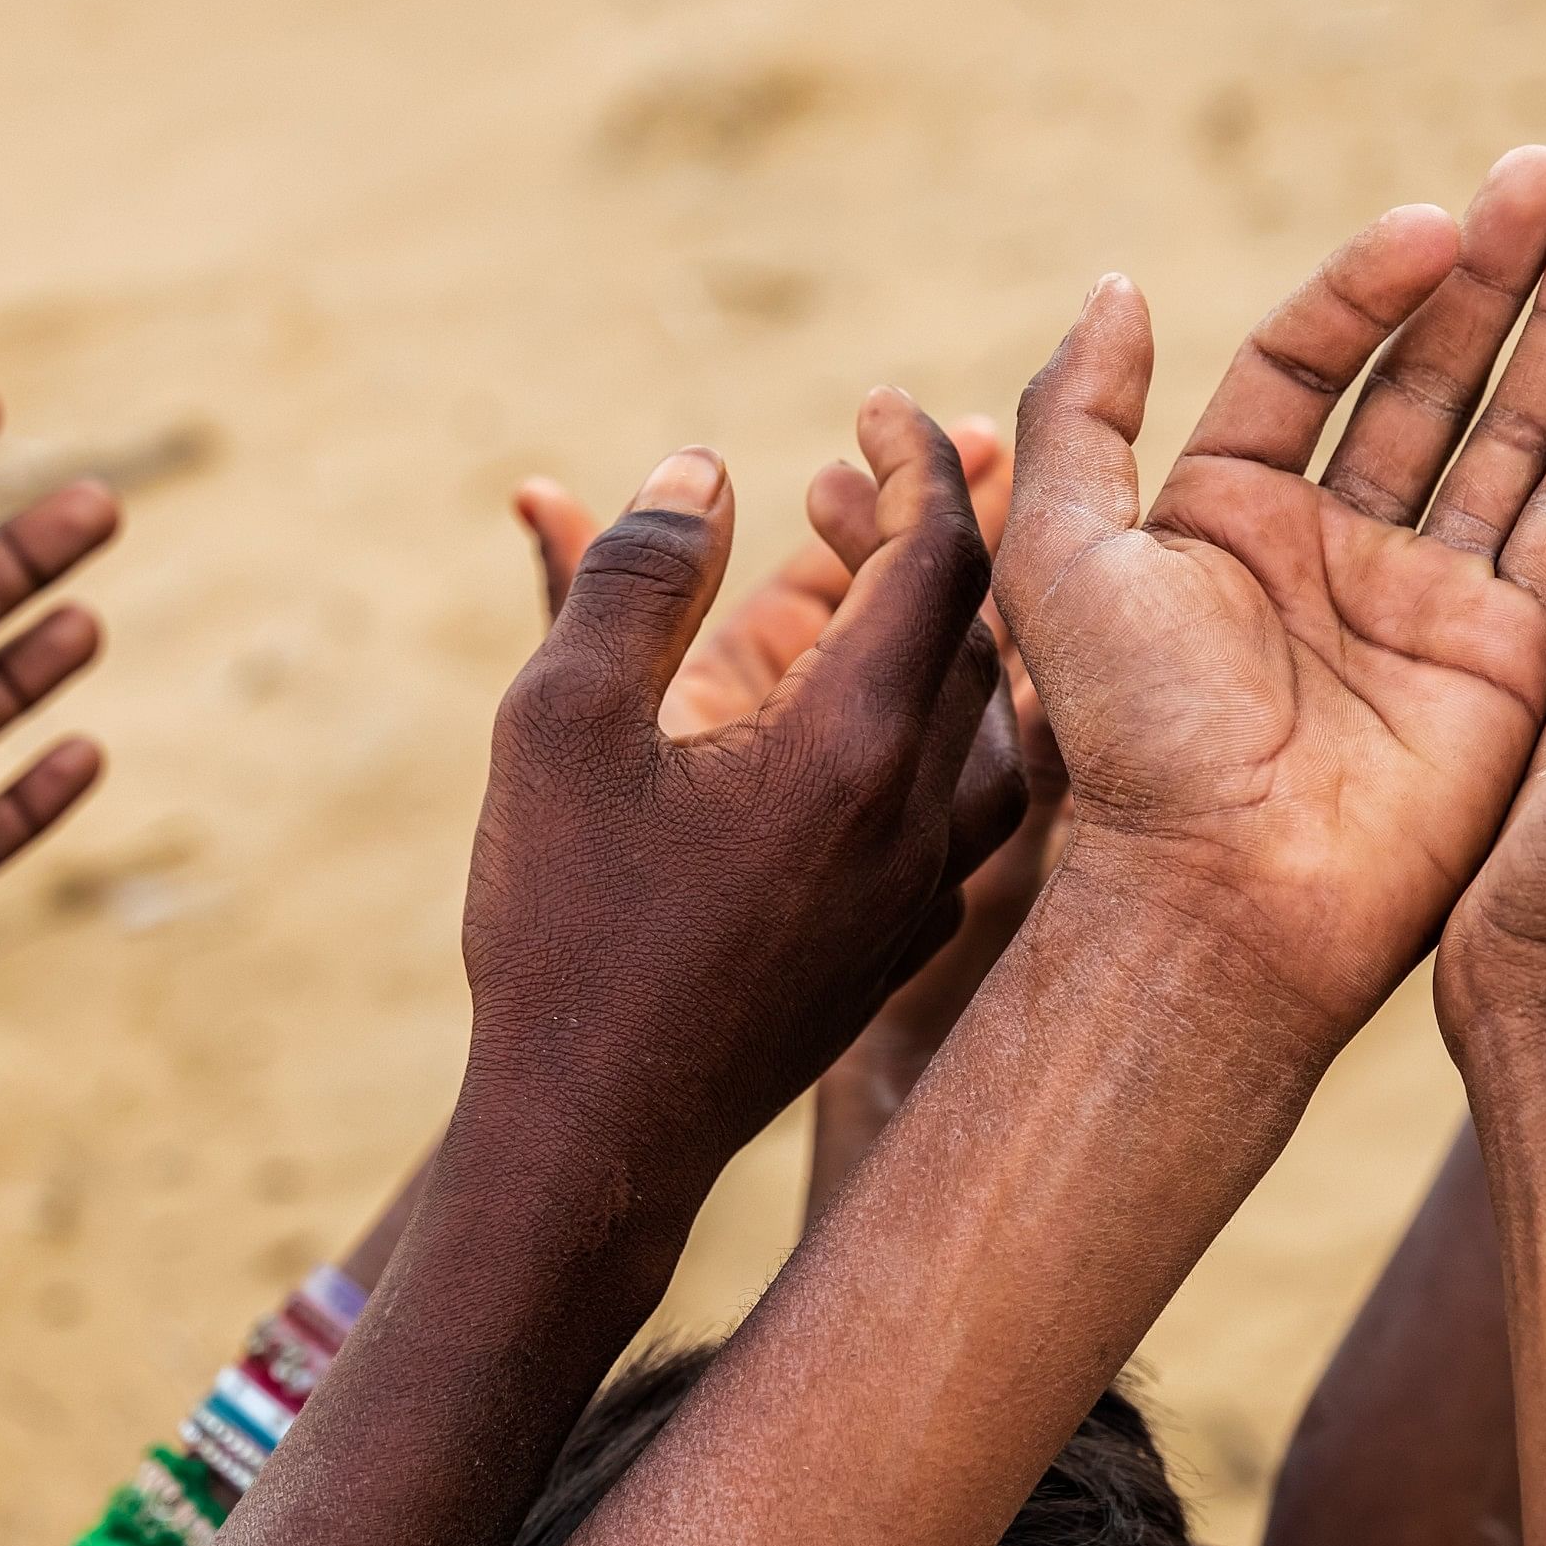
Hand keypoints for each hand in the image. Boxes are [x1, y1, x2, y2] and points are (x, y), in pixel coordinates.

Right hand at [460, 391, 1023, 1198]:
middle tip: (855, 476)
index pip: (940, 559)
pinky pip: (966, 808)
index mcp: (853, 742)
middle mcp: (920, 813)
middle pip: (977, 631)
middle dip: (928, 533)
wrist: (595, 1140)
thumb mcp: (560, 724)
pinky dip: (942, 731)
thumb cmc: (563, 930)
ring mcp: (922, 891)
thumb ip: (637, 579)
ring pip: (985, 724)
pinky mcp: (900, 948)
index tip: (876, 405)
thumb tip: (706, 468)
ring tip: (874, 586)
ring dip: (945, 635)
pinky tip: (888, 725)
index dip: (915, 465)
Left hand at [993, 149, 1545, 1039]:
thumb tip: (1115, 289)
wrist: (1225, 899)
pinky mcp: (1510, 659)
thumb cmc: (1133, 738)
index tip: (1439, 218)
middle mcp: (1332, 548)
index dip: (1372, 284)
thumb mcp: (1063, 558)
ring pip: (1513, 431)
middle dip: (1499, 276)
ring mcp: (1428, 601)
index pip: (1311, 361)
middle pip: (1429, 378)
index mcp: (1226, 515)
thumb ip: (1082, 420)